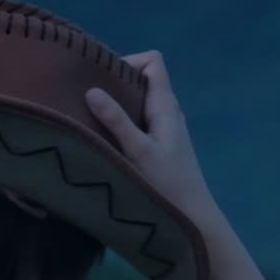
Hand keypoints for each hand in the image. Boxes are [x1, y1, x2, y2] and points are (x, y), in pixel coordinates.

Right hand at [85, 50, 223, 231]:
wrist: (193, 218)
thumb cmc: (167, 184)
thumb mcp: (138, 151)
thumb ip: (116, 121)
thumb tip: (91, 90)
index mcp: (166, 106)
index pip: (154, 62)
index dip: (130, 61)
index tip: (104, 76)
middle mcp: (168, 112)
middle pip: (143, 81)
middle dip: (116, 82)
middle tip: (87, 95)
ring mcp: (165, 130)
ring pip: (139, 103)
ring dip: (117, 105)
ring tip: (89, 115)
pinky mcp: (159, 147)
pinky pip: (139, 123)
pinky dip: (122, 122)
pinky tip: (104, 138)